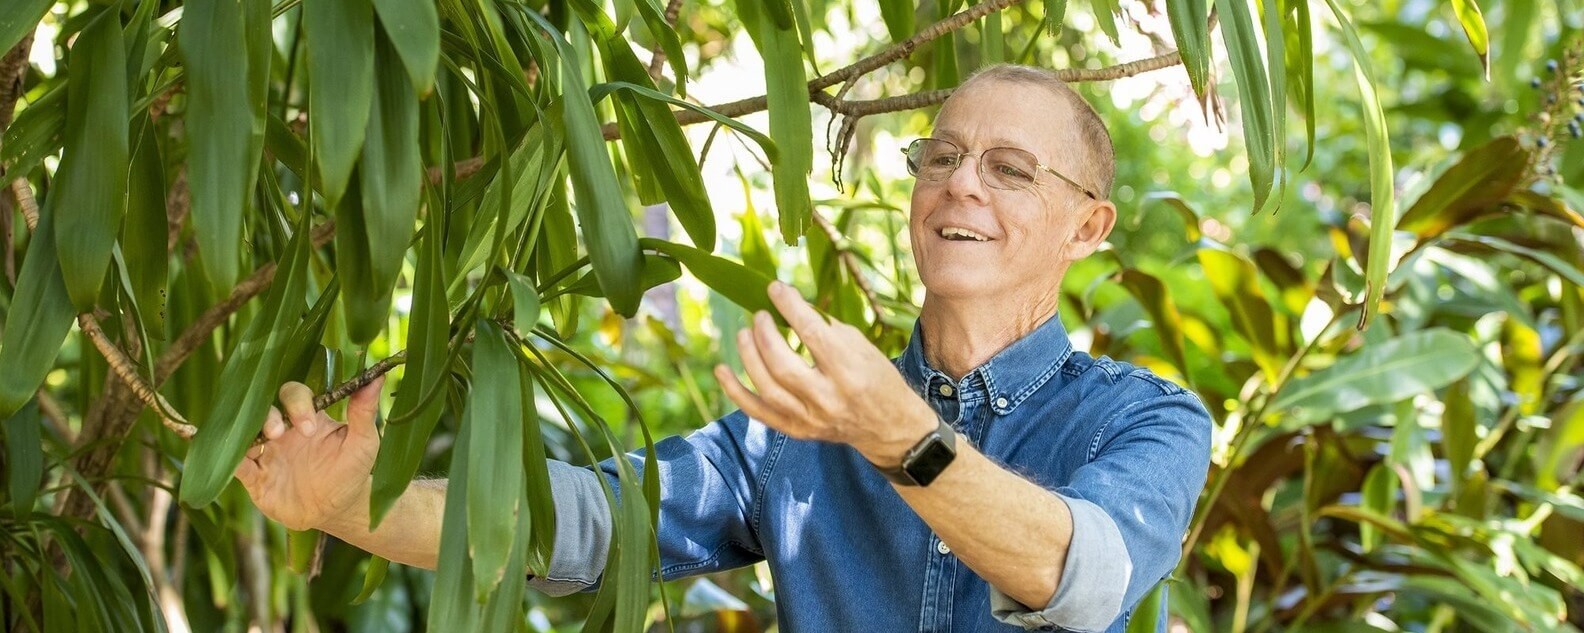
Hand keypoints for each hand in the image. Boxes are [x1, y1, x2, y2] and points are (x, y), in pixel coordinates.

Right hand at [234, 377, 383, 530]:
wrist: (339, 508)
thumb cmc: (353, 469)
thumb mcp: (364, 442)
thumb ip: (364, 411)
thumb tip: (377, 376)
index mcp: (306, 416)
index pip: (292, 394)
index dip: (296, 404)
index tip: (309, 427)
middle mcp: (282, 430)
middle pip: (262, 408)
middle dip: (267, 416)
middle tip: (280, 434)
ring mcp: (266, 452)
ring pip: (243, 434)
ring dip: (245, 436)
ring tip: (260, 445)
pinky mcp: (255, 478)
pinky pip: (234, 466)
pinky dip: (227, 462)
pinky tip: (225, 461)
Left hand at [715, 281, 935, 467]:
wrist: (889, 427)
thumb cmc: (875, 376)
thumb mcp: (860, 344)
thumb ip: (823, 326)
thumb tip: (786, 303)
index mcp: (849, 370)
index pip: (812, 333)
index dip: (789, 306)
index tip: (775, 289)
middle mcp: (828, 397)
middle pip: (782, 363)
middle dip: (764, 333)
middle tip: (759, 315)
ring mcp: (810, 418)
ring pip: (766, 386)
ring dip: (748, 354)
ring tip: (744, 332)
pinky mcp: (797, 431)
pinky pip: (758, 412)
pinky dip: (735, 391)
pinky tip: (721, 370)